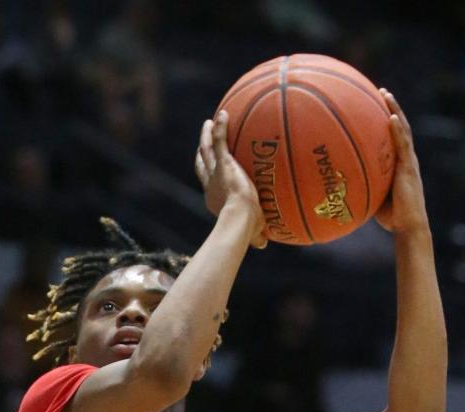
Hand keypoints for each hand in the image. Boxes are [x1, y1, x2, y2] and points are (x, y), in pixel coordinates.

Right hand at [195, 112, 266, 247]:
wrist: (239, 218)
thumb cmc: (245, 228)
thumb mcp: (252, 232)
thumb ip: (256, 236)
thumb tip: (263, 245)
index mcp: (214, 198)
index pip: (208, 182)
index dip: (207, 173)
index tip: (210, 167)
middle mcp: (211, 184)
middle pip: (202, 163)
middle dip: (201, 152)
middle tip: (202, 141)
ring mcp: (216, 172)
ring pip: (206, 149)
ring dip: (206, 135)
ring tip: (208, 123)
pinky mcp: (223, 163)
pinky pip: (219, 141)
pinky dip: (219, 128)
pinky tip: (222, 114)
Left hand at [374, 90, 428, 234]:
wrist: (408, 226)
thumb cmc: (391, 217)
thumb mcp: (373, 197)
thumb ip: (363, 185)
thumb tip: (339, 184)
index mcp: (400, 163)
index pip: (394, 136)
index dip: (388, 119)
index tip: (377, 104)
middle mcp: (406, 158)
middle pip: (400, 126)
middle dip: (391, 107)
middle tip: (381, 91)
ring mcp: (409, 162)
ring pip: (403, 130)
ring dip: (395, 111)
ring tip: (386, 95)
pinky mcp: (409, 169)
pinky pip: (403, 145)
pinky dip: (397, 131)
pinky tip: (391, 118)